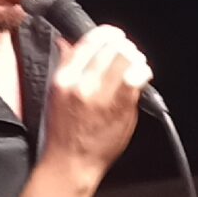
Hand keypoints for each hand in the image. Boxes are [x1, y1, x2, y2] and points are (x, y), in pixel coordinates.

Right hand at [40, 26, 150, 173]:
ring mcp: (101, 95)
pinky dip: (142, 71)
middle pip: (110, 47)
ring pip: (125, 58)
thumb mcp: (55, 95)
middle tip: (128, 52)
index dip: (106, 33)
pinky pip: (136, 77)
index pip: (87, 42)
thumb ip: (65, 68)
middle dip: (124, 46)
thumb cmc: (64, 133)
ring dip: (135, 57)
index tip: (114, 35)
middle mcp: (80, 84)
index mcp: (62, 79)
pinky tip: (142, 75)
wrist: (71, 163)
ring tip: (136, 64)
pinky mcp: (119, 106)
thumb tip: (67, 43)